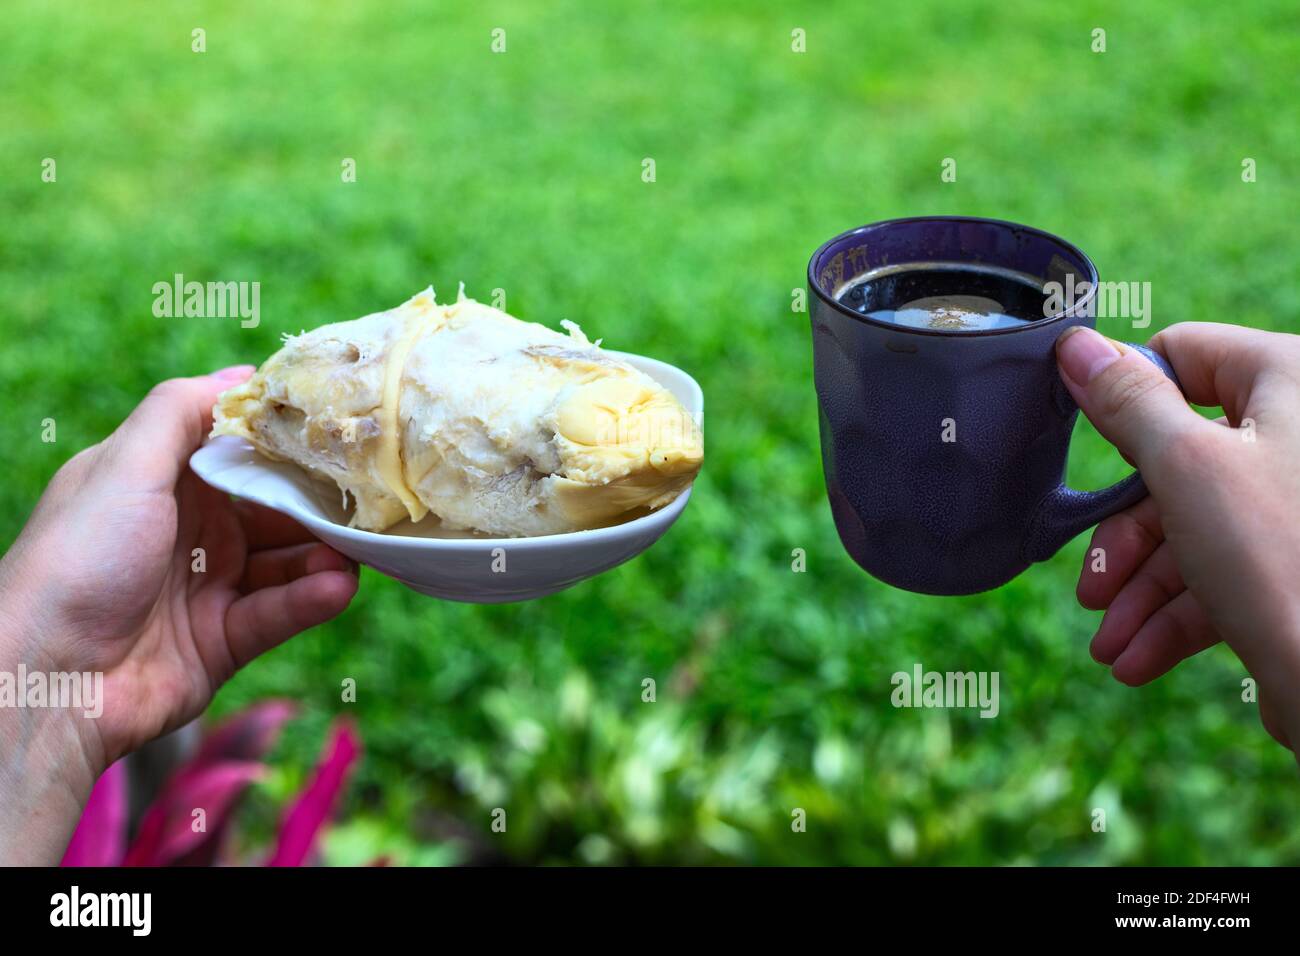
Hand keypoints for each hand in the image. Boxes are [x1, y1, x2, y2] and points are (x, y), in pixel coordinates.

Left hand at [0, 367, 357, 863]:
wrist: (46, 677)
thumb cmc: (77, 559)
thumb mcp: (124, 465)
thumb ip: (181, 411)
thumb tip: (247, 373)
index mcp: (161, 482)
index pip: (240, 451)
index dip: (286, 442)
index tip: (337, 428)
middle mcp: (190, 530)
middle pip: (274, 508)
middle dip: (319, 502)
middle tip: (367, 495)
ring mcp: (209, 587)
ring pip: (286, 561)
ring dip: (324, 553)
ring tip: (358, 549)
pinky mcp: (224, 640)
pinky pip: (280, 612)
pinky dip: (311, 598)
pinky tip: (338, 585)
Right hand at [1057, 323, 1299, 754]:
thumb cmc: (1282, 559)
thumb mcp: (1185, 467)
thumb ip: (1127, 401)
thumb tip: (1077, 344)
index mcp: (1292, 380)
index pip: (1187, 354)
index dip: (1128, 399)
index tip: (1088, 452)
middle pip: (1180, 459)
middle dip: (1128, 539)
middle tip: (1091, 590)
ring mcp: (1299, 502)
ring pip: (1197, 527)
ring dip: (1143, 592)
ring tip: (1110, 647)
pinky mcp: (1298, 564)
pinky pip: (1226, 574)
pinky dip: (1177, 617)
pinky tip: (1139, 660)